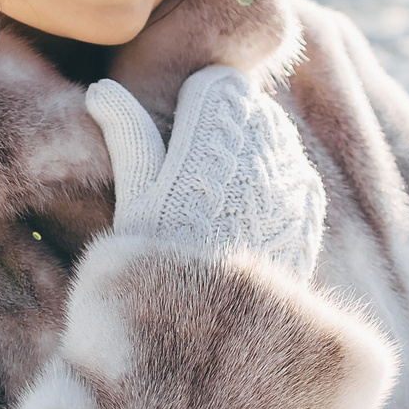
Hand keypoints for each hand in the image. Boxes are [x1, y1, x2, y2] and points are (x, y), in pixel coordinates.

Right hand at [86, 67, 324, 279]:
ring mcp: (291, 174)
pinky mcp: (308, 205)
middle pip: (248, 107)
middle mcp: (262, 144)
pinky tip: (247, 217)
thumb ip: (127, 133)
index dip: (193, 107)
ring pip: (275, 136)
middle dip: (224, 127)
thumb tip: (100, 88)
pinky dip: (274, 183)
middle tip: (195, 175)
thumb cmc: (160, 259)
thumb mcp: (135, 196)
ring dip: (252, 151)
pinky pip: (294, 171)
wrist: (215, 324)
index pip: (216, 84)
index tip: (178, 137)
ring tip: (219, 199)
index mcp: (214, 132)